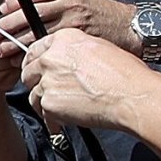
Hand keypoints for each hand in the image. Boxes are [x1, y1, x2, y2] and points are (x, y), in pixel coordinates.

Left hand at [0, 0, 136, 52]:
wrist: (128, 27)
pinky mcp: (77, 42)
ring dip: (15, 44)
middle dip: (8, 25)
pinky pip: (49, 50)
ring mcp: (74, 24)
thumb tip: (19, 5)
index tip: (1, 9)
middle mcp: (71, 5)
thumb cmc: (99, 13)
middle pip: (31, 13)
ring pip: (37, 34)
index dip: (16, 0)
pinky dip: (32, 56)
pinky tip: (20, 61)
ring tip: (0, 51)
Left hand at [22, 28, 160, 132]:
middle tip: (48, 92)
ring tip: (60, 109)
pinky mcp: (49, 102)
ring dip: (43, 102)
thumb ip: (74, 51)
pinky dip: (51, 119)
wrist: (132, 95)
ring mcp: (47, 80)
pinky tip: (63, 121)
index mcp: (63, 39)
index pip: (35, 50)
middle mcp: (51, 57)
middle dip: (35, 82)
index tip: (37, 71)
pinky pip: (42, 112)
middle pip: (28, 71)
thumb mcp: (98, 48)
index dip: (35, 63)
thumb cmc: (125, 73)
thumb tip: (64, 61)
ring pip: (32, 94)